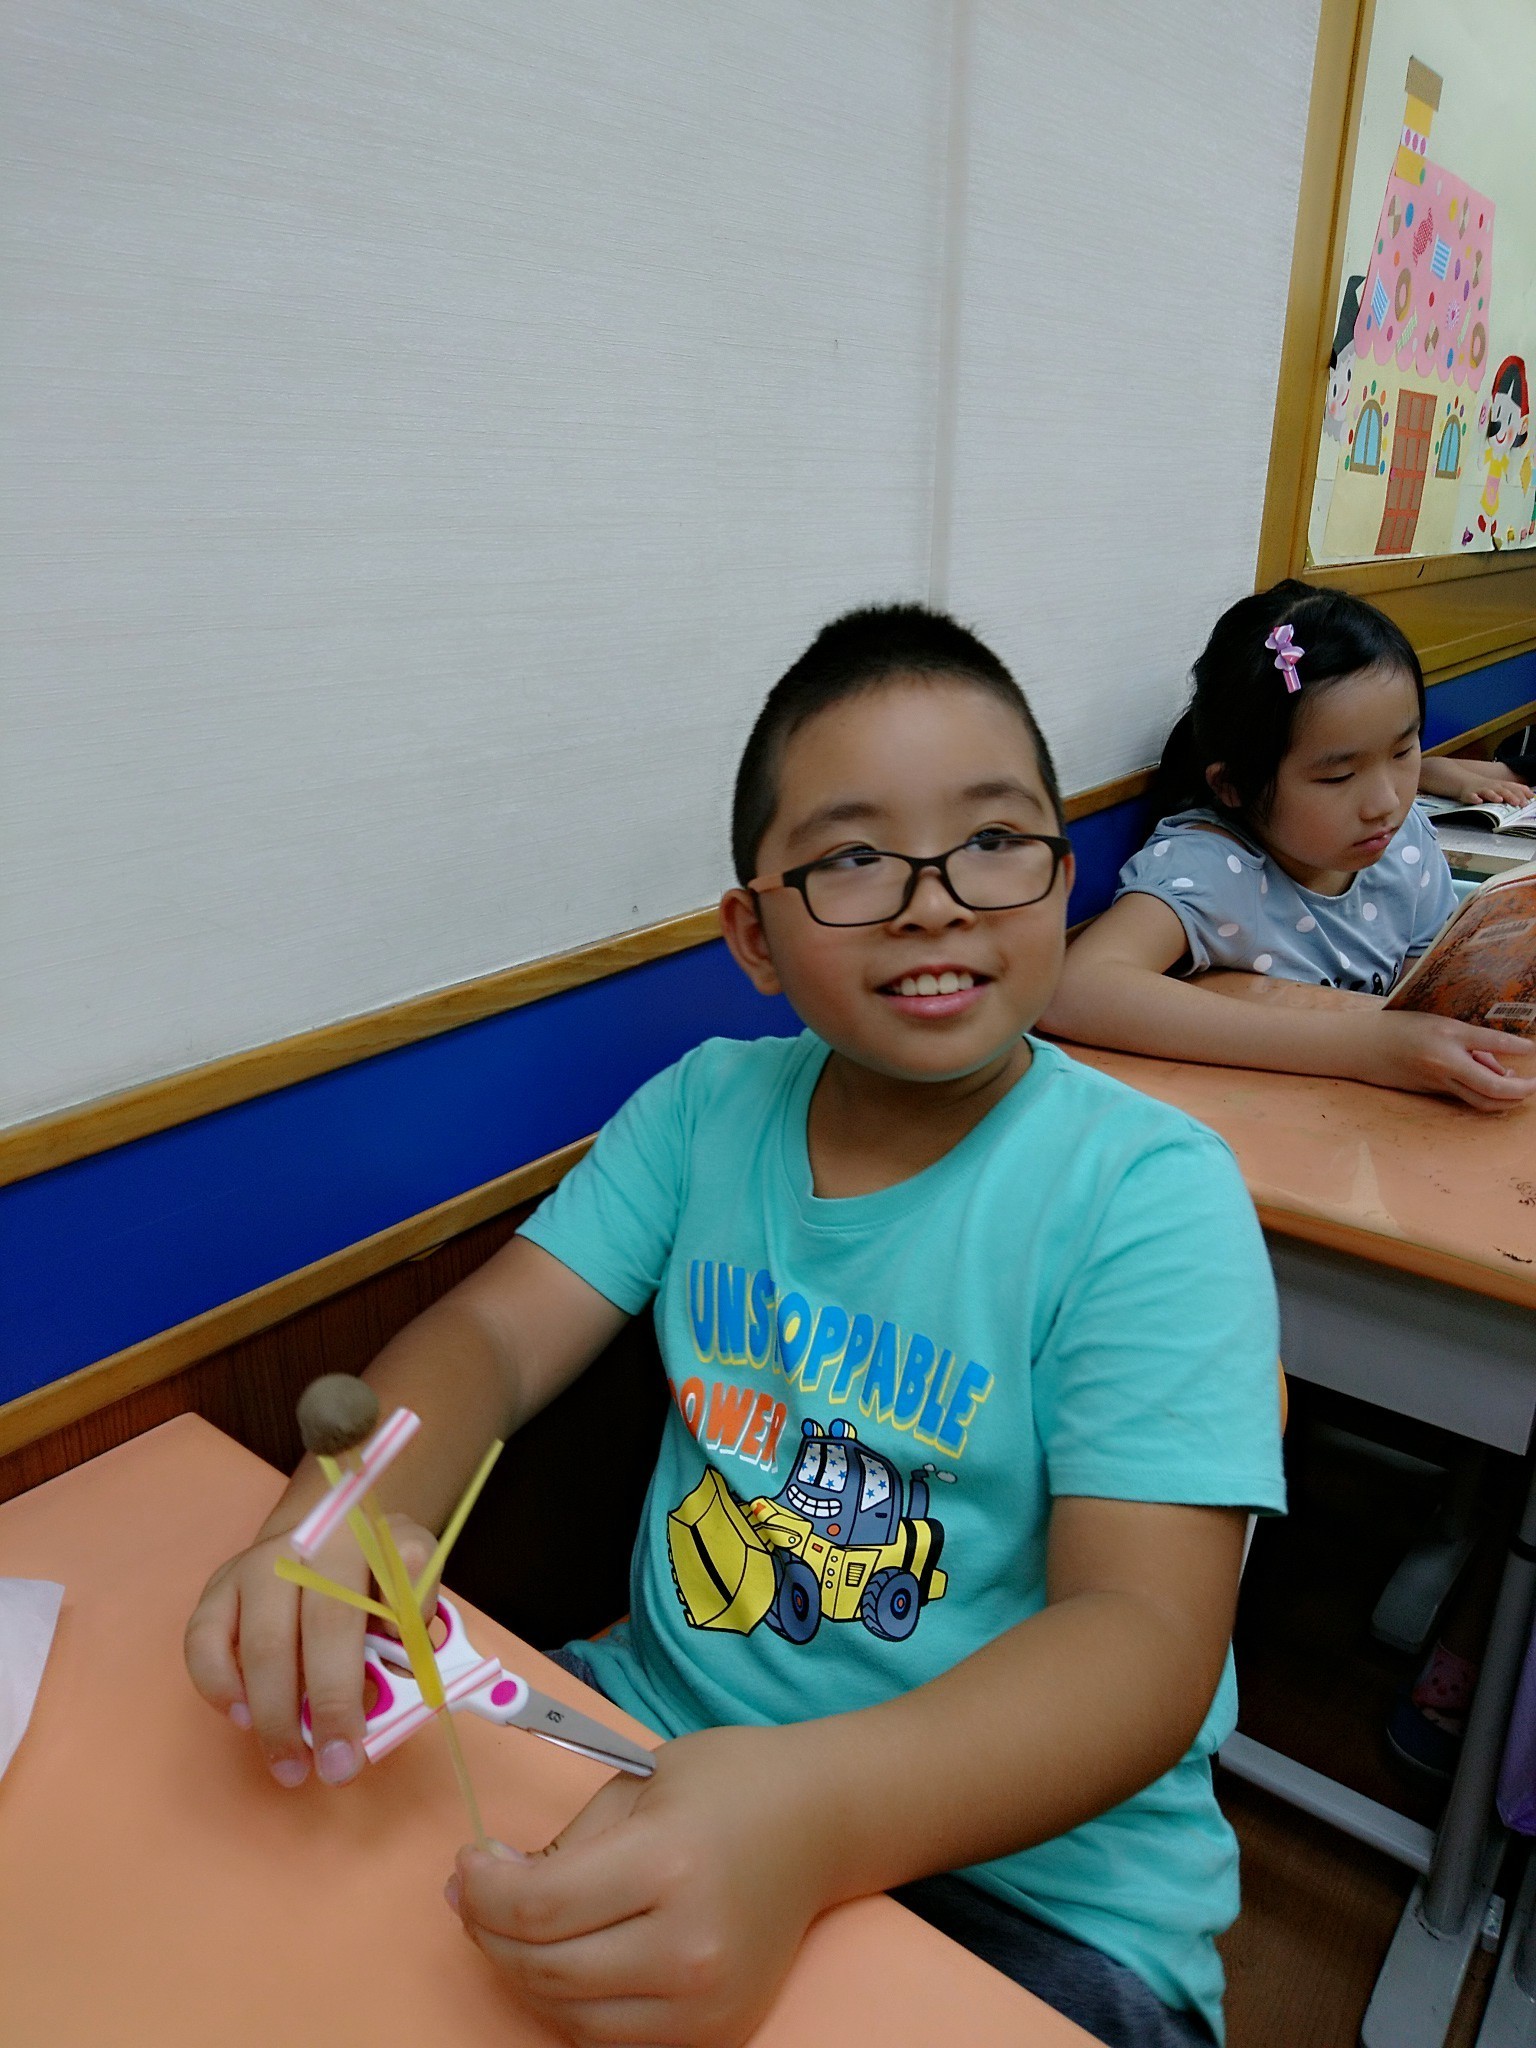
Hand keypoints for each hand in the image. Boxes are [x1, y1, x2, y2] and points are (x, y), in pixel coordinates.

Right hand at [184, 1510, 435, 1789]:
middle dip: (326, 1708)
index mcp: (366, 1541)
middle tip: (334, 1769)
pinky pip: (203, 1642)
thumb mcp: (414, 1571)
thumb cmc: (374, 1565)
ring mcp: (255, 1565)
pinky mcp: (218, 1588)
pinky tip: (243, 1719)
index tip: (367, 1738)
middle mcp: (307, 1545)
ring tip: (289, 1763)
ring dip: (274, 1714)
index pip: (380, 1604)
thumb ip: (415, 1611)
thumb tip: (404, 1659)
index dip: (388, 1666)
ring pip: (260, 1642)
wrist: (325, 1527)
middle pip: (319, 1627)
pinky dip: (220, 1686)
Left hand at [447, 1723, 834, 2046]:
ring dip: (522, 1972)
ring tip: (512, 1924)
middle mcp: (690, 1947)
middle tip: (474, 1892)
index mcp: (670, 1864)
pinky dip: (571, 2002)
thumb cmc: (729, 1783)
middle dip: (488, 1931)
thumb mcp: (638, 1782)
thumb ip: (565, 1842)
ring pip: (569, 2016)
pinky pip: (611, 2037)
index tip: (467, 1863)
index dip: (482, 1890)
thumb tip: (487, 1884)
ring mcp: (707, 2003)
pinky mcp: (716, 2032)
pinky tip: (563, 1954)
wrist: (820, 1822)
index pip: (540, 1905)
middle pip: (546, 1968)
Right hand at [1351, 1010, 1535, 1110]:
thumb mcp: (1436, 1023)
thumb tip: (1496, 1063)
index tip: (1533, 1049)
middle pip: (1493, 1087)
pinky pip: (1465, 1098)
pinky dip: (1484, 1095)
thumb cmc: (1399, 1028)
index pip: (1493, 1042)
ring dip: (1507, 1100)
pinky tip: (1492, 1086)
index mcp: (1447, 1034)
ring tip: (1520, 1090)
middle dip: (1521, 1090)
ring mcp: (1437, 1081)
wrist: (1360, 1046)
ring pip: (1481, 1100)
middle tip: (1535, 1085)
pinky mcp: (1430, 1092)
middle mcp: (1445, 1061)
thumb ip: (1467, 1042)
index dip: (1519, 1047)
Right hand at [1459, 773, 1532, 804]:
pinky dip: (1474, 798)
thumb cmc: (1486, 787)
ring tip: (1499, 800)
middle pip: (1502, 790)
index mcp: (1501, 785)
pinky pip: (1471, 796)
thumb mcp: (1502, 787)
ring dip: (1493, 796)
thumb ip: (1516, 791)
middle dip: (1510, 796)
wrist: (1464, 781)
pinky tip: (1478, 801)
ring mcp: (1480, 790)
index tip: (1529, 800)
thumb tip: (1532, 796)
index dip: (1521, 794)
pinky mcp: (1469, 794)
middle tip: (1518, 803)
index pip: (1513, 788)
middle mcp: (1492, 787)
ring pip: (1488, 792)